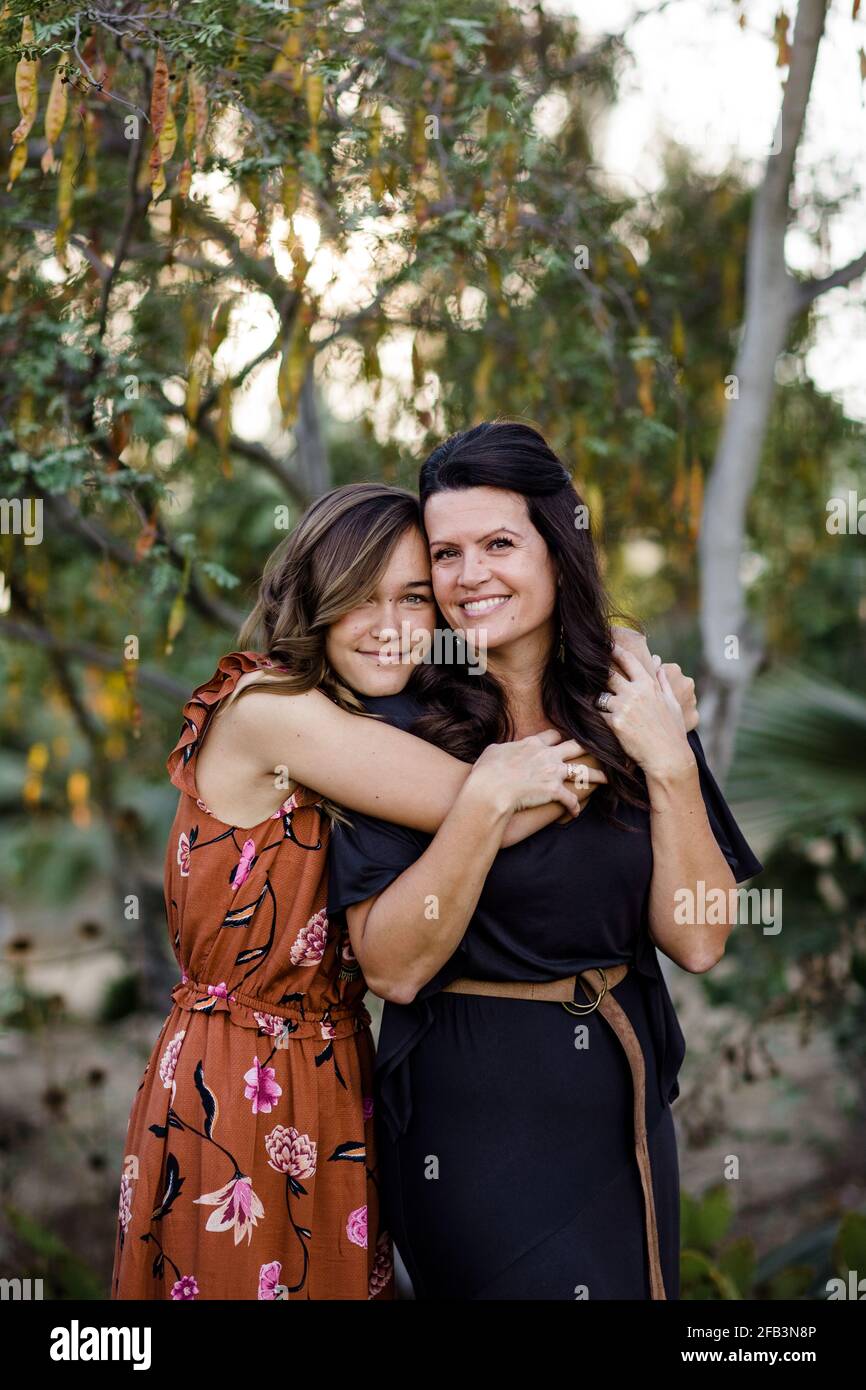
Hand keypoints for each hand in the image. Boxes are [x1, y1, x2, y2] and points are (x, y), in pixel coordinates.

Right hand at [470, 729, 607, 818]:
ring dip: (597, 776)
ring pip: (584, 771)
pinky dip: (574, 807)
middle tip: (599, 752)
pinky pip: (571, 799)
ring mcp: (553, 773)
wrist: (491, 789)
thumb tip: (501, 750)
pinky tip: (575, 813)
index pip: (553, 735)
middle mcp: (547, 755)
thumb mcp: (492, 751)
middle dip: (588, 749)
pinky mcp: (554, 791)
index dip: (559, 739)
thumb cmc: (487, 771)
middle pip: (575, 747)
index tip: (562, 743)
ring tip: (608, 780)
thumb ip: (503, 748)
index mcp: (533, 744)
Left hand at [598, 644, 694, 782]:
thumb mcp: (672, 704)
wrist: (667, 757)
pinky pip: (598, 714)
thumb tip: (659, 665)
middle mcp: (634, 692)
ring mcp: (623, 707)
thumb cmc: (672, 732)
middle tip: (587, 671)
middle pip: (607, 675)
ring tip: (593, 703)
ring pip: (600, 696)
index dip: (615, 651)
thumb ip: (664, 683)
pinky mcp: (614, 723)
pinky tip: (595, 720)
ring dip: (597, 700)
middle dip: (598, 674)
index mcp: (648, 685)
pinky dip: (597, 717)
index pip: (628, 660)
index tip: (605, 646)